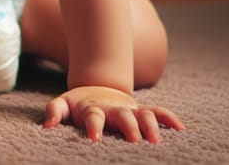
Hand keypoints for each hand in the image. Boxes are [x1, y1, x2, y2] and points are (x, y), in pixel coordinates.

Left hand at [43, 85, 184, 142]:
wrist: (98, 87)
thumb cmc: (80, 103)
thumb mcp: (63, 103)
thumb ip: (54, 111)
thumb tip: (47, 125)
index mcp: (93, 108)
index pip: (93, 116)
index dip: (94, 126)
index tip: (94, 139)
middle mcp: (114, 109)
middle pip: (123, 116)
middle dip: (129, 127)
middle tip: (134, 141)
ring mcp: (129, 109)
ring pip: (143, 114)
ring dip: (151, 126)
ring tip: (157, 141)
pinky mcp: (141, 111)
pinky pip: (158, 112)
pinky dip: (169, 118)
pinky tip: (181, 128)